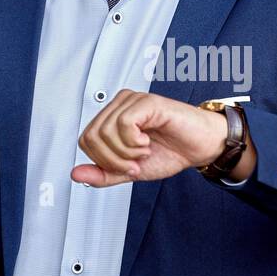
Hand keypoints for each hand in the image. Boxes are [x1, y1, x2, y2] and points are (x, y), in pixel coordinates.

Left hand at [71, 90, 229, 187]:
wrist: (200, 147)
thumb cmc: (171, 152)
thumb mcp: (130, 170)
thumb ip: (104, 173)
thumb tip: (76, 174)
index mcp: (111, 118)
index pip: (86, 140)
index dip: (103, 161)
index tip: (127, 167)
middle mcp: (119, 105)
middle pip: (92, 136)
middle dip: (113, 159)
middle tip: (135, 163)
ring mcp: (132, 101)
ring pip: (106, 131)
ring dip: (126, 152)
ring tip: (144, 152)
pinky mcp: (147, 102)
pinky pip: (124, 122)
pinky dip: (133, 142)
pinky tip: (146, 142)